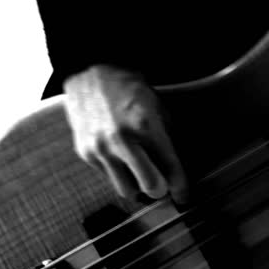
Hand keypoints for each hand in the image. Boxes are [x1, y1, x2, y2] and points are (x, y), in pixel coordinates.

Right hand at [62, 64, 188, 203]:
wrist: (90, 73)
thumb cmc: (129, 90)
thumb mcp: (157, 109)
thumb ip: (166, 140)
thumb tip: (174, 172)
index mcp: (145, 125)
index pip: (170, 168)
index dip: (181, 187)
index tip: (183, 196)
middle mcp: (122, 140)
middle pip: (150, 187)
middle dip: (160, 189)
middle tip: (162, 184)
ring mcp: (100, 148)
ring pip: (127, 190)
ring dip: (137, 184)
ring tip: (140, 172)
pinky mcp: (85, 152)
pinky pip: (108, 177)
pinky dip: (118, 173)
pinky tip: (120, 158)